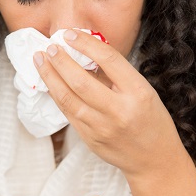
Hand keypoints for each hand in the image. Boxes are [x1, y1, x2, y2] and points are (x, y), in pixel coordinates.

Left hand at [33, 28, 182, 180]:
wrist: (154, 160)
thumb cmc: (152, 121)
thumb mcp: (144, 92)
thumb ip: (117, 75)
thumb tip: (85, 52)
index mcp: (138, 93)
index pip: (108, 60)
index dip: (86, 43)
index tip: (70, 34)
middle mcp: (119, 111)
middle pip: (81, 81)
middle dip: (60, 61)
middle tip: (50, 46)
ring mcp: (102, 128)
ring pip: (68, 98)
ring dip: (50, 76)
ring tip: (41, 60)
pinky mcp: (90, 139)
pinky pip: (68, 113)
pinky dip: (56, 94)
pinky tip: (49, 82)